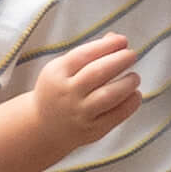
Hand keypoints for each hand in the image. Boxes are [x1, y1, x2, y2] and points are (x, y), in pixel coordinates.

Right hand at [0, 31, 142, 171]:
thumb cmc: (51, 96)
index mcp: (57, 74)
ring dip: (127, 82)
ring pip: (111, 94)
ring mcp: (80, 113)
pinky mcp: (91, 130)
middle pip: (102, 72)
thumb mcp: (61, 70)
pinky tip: (135, 95)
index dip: (108, 47)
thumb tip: (117, 39)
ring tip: (134, 76)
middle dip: (121, 61)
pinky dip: (129, 104)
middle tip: (131, 55)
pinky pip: (116, 116)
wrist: (36, 133)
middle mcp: (68, 93)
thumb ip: (87, 55)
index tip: (122, 41)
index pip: (87, 55)